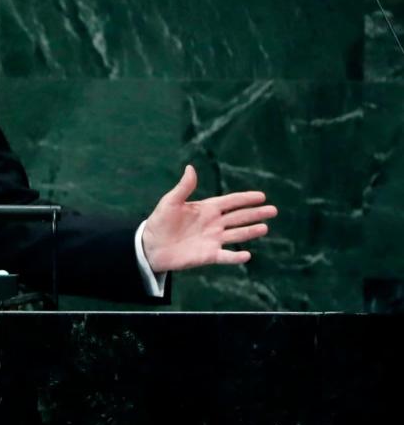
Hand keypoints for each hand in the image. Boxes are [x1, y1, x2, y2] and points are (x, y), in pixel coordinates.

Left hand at [142, 165, 277, 272]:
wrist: (150, 246)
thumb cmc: (159, 222)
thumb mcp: (170, 202)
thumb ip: (183, 187)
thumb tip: (190, 168)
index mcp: (207, 209)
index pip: (230, 202)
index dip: (245, 199)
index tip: (262, 196)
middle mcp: (214, 224)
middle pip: (239, 217)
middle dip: (256, 213)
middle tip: (273, 210)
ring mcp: (213, 239)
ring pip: (237, 235)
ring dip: (250, 232)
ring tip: (265, 228)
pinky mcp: (208, 255)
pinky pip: (225, 256)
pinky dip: (235, 257)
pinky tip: (247, 255)